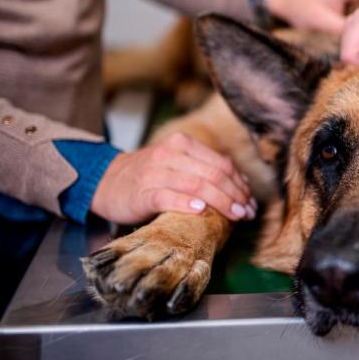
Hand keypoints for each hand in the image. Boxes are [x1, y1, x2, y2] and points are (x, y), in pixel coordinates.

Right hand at [91, 132, 256, 224]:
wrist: (107, 182)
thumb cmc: (150, 176)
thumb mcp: (178, 165)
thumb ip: (205, 171)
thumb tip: (242, 189)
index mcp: (183, 143)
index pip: (222, 164)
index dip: (240, 185)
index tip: (251, 203)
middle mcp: (170, 153)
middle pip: (214, 174)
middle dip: (236, 196)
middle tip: (247, 213)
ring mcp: (155, 172)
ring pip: (197, 185)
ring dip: (221, 202)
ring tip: (235, 216)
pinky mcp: (142, 192)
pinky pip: (168, 196)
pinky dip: (186, 203)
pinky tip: (200, 210)